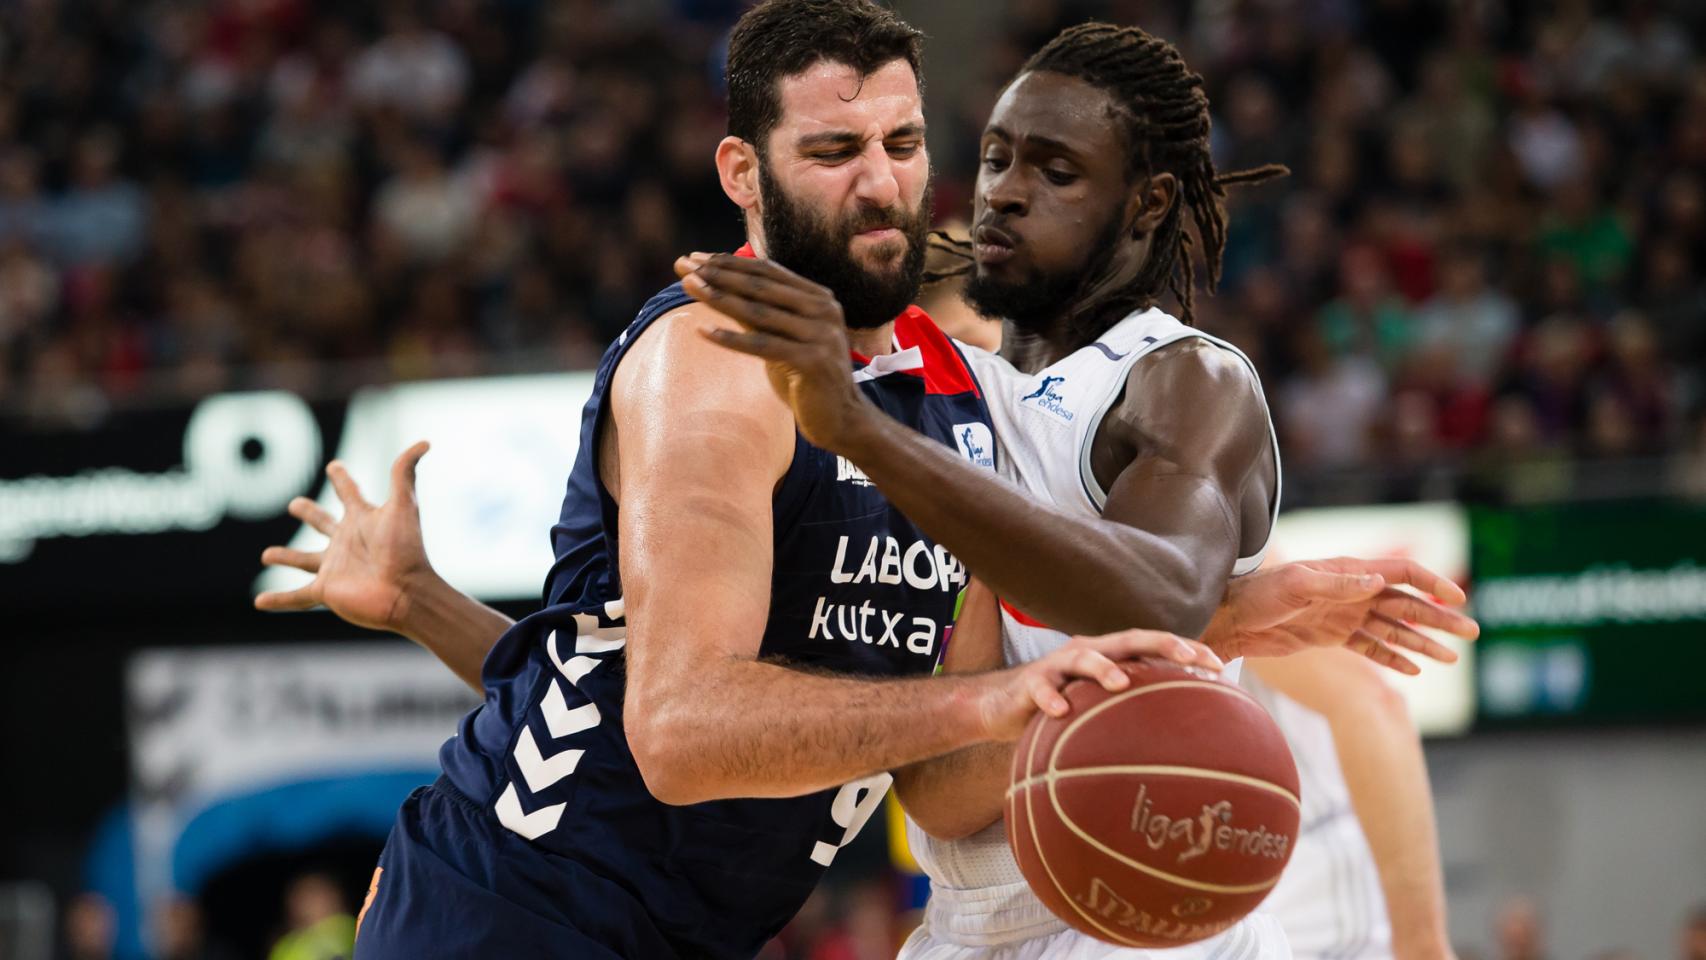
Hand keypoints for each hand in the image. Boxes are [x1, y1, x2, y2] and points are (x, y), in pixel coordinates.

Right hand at [255, 441, 437, 632]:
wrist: (406, 592)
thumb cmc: (405, 548)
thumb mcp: (402, 505)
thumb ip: (403, 472)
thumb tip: (425, 442)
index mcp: (362, 519)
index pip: (348, 493)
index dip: (341, 478)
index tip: (334, 466)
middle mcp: (347, 542)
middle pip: (323, 523)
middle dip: (309, 513)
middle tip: (295, 504)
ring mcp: (335, 567)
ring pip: (304, 560)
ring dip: (286, 557)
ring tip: (267, 555)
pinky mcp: (326, 590)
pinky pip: (296, 596)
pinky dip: (278, 600)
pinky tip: (259, 602)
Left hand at [675, 252, 874, 453]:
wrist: (840, 418)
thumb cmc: (805, 377)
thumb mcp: (782, 337)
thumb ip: (759, 313)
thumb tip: (717, 286)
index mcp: (818, 298)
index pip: (767, 271)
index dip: (729, 262)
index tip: (694, 257)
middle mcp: (823, 310)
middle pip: (760, 286)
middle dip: (717, 273)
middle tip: (682, 265)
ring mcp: (820, 335)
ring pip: (759, 312)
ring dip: (718, 297)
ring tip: (687, 286)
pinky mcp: (812, 362)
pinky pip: (763, 346)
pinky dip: (731, 339)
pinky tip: (702, 331)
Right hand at [975, 630, 1222, 740]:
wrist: (1001, 707)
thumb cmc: (1063, 709)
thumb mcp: (1100, 708)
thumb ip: (1133, 712)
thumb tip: (1184, 744)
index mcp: (1110, 656)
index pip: (1154, 646)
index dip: (1186, 650)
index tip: (1220, 666)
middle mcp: (1088, 652)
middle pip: (1128, 640)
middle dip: (1160, 644)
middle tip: (1187, 656)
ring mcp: (1058, 666)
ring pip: (1084, 658)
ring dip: (1104, 667)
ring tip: (1122, 683)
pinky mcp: (1030, 683)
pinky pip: (1041, 689)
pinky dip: (1051, 698)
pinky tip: (1061, 711)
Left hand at [1205, 557, 1478, 674]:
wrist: (1230, 621)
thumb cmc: (1258, 595)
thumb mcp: (1294, 586)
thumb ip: (1336, 584)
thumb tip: (1377, 581)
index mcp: (1347, 572)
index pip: (1400, 573)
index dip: (1431, 583)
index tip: (1457, 598)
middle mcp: (1351, 592)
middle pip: (1406, 604)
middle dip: (1439, 618)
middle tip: (1472, 633)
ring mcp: (1343, 616)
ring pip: (1393, 630)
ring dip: (1423, 642)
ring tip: (1452, 658)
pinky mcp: (1331, 638)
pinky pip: (1370, 648)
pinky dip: (1393, 658)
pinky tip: (1415, 669)